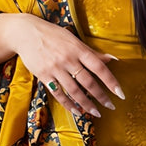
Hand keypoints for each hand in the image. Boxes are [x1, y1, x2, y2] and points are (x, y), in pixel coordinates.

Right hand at [0, 13, 123, 117]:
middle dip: (101, 97)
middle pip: (88, 82)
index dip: (111, 81)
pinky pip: (59, 94)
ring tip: (96, 113)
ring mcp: (56, 69)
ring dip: (87, 104)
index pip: (99, 67)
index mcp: (78, 49)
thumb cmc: (53, 35)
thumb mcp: (73, 40)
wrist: (25, 33)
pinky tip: (78, 111)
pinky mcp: (44, 76)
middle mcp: (68, 59)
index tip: (120, 93)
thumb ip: (92, 52)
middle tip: (111, 107)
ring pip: (75, 91)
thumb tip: (112, 59)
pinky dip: (69, 104)